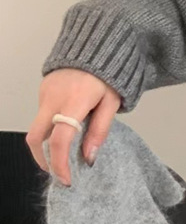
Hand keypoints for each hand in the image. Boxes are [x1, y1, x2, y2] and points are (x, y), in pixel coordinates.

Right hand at [28, 68, 121, 185]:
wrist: (97, 43)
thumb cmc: (110, 74)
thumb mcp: (112, 102)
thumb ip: (100, 130)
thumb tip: (88, 158)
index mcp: (74, 101)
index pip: (59, 140)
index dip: (60, 164)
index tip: (66, 180)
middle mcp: (53, 98)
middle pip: (35, 137)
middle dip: (43, 159)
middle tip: (59, 171)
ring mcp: (44, 93)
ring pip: (37, 126)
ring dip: (47, 143)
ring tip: (66, 152)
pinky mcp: (43, 89)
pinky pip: (42, 114)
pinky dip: (50, 127)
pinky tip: (66, 128)